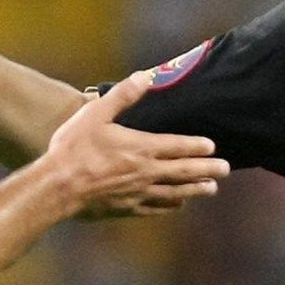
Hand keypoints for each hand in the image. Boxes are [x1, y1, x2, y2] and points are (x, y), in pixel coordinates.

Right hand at [41, 70, 228, 217]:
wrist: (57, 188)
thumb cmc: (73, 149)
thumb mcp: (96, 114)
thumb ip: (123, 95)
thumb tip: (145, 76)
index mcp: (141, 147)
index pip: (178, 146)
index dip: (197, 146)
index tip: (213, 146)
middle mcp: (146, 172)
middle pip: (184, 171)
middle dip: (207, 169)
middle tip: (227, 169)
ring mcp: (138, 193)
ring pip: (175, 192)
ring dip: (196, 189)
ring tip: (212, 189)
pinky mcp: (127, 208)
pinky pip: (156, 208)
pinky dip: (171, 205)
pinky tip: (178, 205)